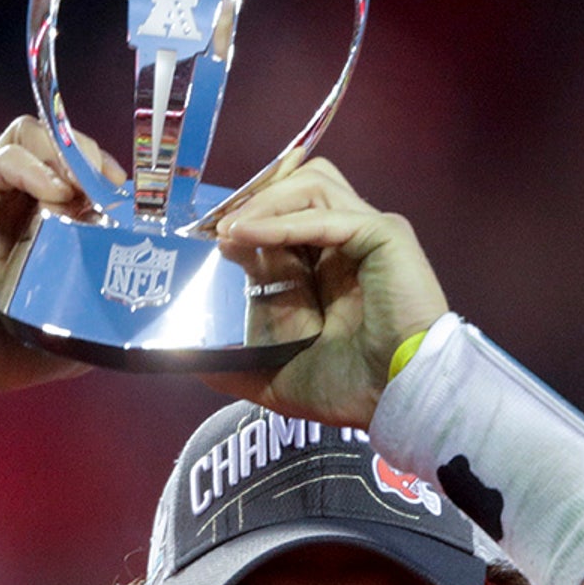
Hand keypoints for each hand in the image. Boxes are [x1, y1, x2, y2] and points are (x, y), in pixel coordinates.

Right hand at [0, 117, 123, 398]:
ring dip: (65, 153)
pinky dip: (36, 168)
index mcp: (35, 222)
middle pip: (54, 143)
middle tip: (112, 186)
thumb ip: (100, 296)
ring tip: (82, 189)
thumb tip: (152, 288)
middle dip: (89, 155)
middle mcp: (9, 200)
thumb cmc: (5, 350)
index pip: (73, 170)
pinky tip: (56, 197)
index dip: (102, 173)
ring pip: (29, 135)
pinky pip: (3, 157)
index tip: (128, 197)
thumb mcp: (71, 324)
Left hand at [204, 156, 447, 427]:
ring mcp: (368, 233)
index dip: (247, 214)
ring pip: (312, 183)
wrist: (394, 401)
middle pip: (300, 183)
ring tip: (228, 228)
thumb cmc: (348, 390)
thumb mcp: (273, 376)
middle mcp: (347, 241)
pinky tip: (244, 235)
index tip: (208, 233)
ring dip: (264, 201)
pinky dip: (280, 221)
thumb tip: (190, 358)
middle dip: (255, 195)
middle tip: (217, 223)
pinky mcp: (384, 235)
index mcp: (327, 265)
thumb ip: (235, 364)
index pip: (285, 212)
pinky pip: (325, 214)